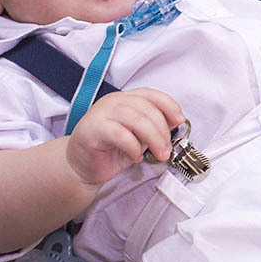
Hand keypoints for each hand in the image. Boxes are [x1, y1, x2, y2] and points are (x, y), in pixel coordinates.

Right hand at [66, 88, 183, 185]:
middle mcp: (113, 102)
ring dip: (153, 139)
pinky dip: (133, 147)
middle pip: (147, 108)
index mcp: (125, 99)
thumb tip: (175, 122)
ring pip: (136, 120)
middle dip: (163, 131)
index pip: (151, 95)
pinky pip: (120, 134)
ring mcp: (101, 113)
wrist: (81, 166)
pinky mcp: (93, 128)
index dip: (169, 105)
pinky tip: (135, 157)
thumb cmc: (109, 150)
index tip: (180, 120)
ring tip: (158, 154)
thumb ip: (154, 128)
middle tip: (167, 149)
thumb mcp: (139, 138)